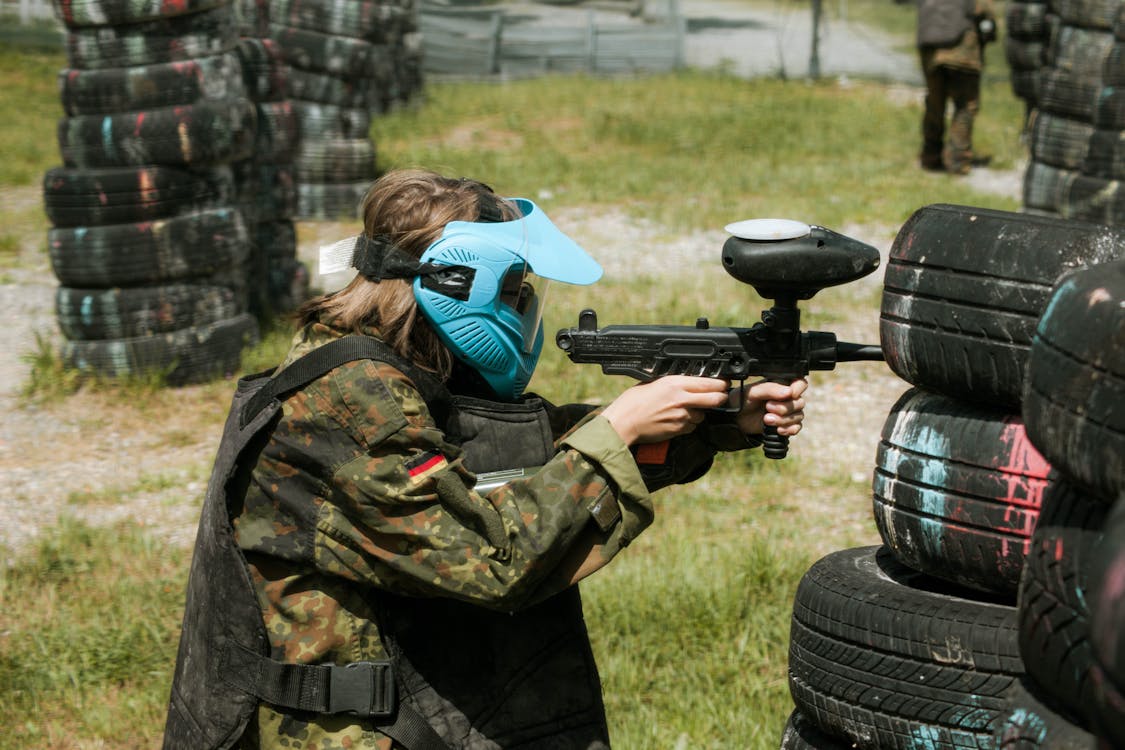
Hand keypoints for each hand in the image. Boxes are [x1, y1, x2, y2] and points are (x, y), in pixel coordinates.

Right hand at [601, 375, 730, 445]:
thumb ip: (673, 383)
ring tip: (684, 410)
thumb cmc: (633, 402)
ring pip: (703, 415)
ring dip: (699, 413)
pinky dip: (688, 424)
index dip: (720, 384)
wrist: (624, 422)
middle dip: (720, 398)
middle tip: (720, 396)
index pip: (708, 383)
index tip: (724, 383)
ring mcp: (682, 416)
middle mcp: (681, 399)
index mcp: (674, 383)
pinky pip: (692, 426)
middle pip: (715, 399)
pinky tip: (676, 420)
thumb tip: (688, 382)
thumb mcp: (654, 383)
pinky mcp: (679, 429)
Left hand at [732, 378, 807, 436]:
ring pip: (798, 416)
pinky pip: (796, 428)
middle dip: (784, 408)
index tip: (790, 394)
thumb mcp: (752, 391)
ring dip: (784, 420)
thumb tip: (789, 392)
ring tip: (767, 420)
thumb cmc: (741, 400)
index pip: (800, 383)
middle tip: (767, 408)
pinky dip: (789, 429)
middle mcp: (786, 398)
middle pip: (799, 402)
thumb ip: (770, 389)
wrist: (734, 419)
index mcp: (780, 384)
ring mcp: (787, 412)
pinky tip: (777, 429)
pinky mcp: (785, 424)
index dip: (798, 388)